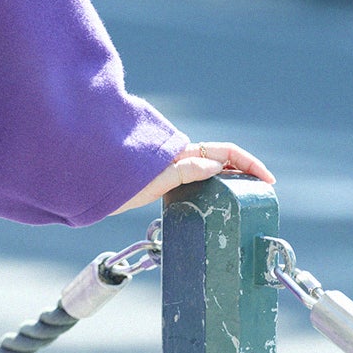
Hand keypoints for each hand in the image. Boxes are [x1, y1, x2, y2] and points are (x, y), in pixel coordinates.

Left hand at [112, 143, 273, 215]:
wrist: (84, 180)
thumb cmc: (113, 181)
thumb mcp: (151, 180)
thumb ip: (182, 170)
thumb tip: (215, 165)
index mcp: (180, 155)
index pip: (226, 151)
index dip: (249, 163)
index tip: (268, 180)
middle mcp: (177, 157)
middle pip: (221, 158)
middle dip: (244, 172)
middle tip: (259, 193)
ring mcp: (170, 167)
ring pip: (209, 168)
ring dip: (229, 178)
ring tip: (243, 198)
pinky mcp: (161, 179)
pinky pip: (195, 178)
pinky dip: (212, 185)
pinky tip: (213, 200)